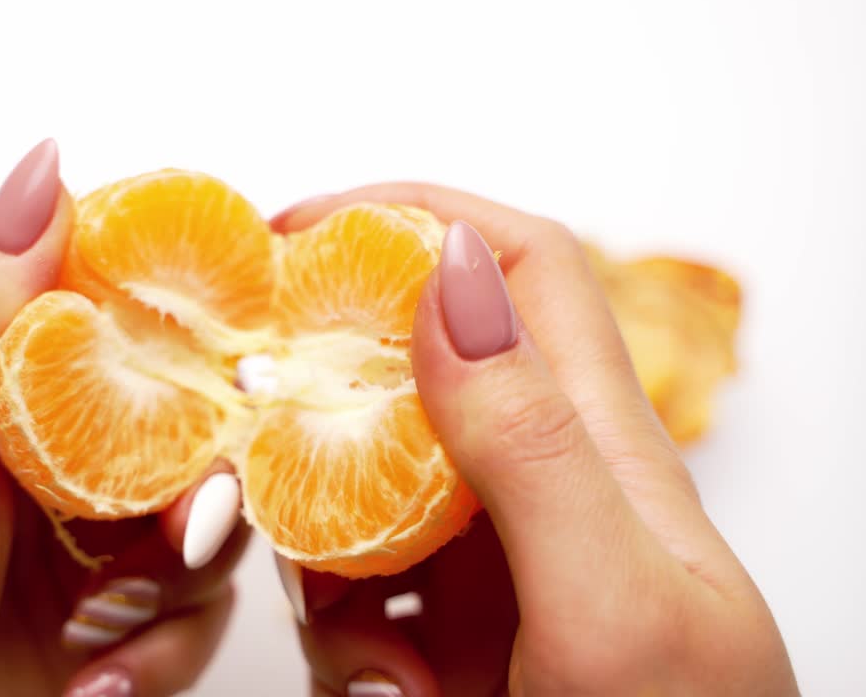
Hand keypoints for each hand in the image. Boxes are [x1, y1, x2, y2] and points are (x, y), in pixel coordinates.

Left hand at [0, 140, 248, 696]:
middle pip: (195, 421)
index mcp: (4, 389)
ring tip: (101, 622)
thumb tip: (40, 174)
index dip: (197, 315)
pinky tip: (93, 674)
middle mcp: (60, 453)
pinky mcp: (127, 619)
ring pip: (214, 519)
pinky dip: (162, 649)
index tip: (248, 340)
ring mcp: (98, 538)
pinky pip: (203, 612)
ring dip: (177, 580)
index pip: (124, 312)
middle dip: (203, 479)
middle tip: (178, 525)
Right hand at [272, 185, 796, 695]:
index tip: (294, 232)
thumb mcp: (609, 607)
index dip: (414, 216)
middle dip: (322, 394)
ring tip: (371, 655)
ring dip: (322, 551)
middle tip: (257, 445)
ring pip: (356, 487)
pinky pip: (346, 590)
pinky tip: (383, 693)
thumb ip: (530, 442)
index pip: (518, 268)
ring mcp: (483, 564)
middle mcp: (536, 486)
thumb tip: (453, 274)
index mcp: (599, 447)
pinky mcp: (441, 633)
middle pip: (406, 371)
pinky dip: (334, 634)